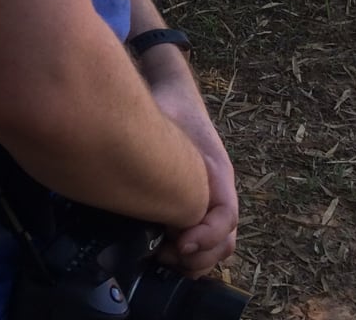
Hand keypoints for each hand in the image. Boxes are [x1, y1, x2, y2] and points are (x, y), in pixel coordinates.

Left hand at [145, 63, 237, 275]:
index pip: (227, 215)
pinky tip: (161, 254)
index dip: (207, 235)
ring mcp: (211, 200)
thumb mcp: (165, 118)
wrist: (175, 94)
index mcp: (218, 172)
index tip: (179, 243)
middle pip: (225, 241)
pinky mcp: (197, 206)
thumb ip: (157, 140)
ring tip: (161, 258)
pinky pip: (204, 240)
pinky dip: (190, 256)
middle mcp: (220, 191)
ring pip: (218, 246)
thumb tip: (128, 165)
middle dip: (198, 257)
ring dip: (194, 261)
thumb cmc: (170, 106)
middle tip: (163, 255)